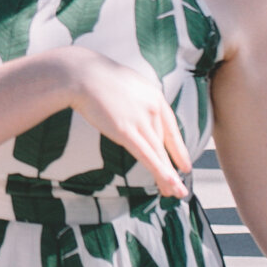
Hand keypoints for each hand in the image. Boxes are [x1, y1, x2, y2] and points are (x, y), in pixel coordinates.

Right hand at [59, 46, 190, 197]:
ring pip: (159, 153)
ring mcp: (140, 120)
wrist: (82, 74)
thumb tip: (134, 109)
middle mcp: (152, 108)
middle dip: (172, 166)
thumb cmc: (97, 77)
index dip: (178, 148)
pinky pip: (147, 156)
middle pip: (164, 143)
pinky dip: (160, 172)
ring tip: (175, 192)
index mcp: (154, 96)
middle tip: (179, 186)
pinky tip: (169, 184)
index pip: (171, 127)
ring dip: (168, 176)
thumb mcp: (125, 84)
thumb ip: (135, 99)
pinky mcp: (126, 131)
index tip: (184, 164)